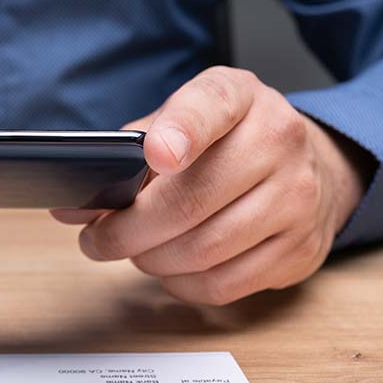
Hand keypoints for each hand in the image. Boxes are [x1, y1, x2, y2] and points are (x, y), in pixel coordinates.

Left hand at [53, 66, 371, 304]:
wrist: (309, 167)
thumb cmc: (226, 143)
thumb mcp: (184, 119)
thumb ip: (129, 152)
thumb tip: (73, 209)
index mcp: (239, 97)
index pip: (210, 107)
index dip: (180, 132)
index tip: (155, 155)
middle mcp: (278, 141)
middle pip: (188, 202)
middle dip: (125, 232)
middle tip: (96, 240)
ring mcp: (296, 199)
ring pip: (202, 251)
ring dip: (150, 260)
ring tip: (135, 251)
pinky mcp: (299, 251)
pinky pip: (222, 285)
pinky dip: (180, 284)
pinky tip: (170, 269)